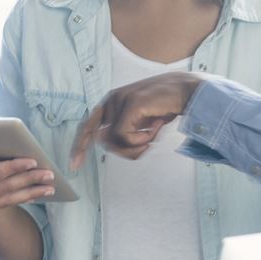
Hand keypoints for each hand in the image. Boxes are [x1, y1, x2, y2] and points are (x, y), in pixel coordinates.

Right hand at [0, 138, 55, 227]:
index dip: (12, 167)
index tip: (31, 161)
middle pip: (6, 189)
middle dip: (30, 181)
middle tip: (50, 174)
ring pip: (7, 200)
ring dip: (29, 193)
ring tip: (49, 189)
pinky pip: (0, 204)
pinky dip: (17, 199)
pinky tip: (30, 195)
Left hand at [72, 74, 202, 169]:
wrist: (186, 93)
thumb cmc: (163, 109)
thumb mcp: (139, 123)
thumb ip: (123, 131)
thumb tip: (105, 142)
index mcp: (111, 104)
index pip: (88, 127)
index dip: (80, 146)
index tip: (74, 165)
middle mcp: (111, 100)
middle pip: (104, 141)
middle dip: (125, 151)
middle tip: (146, 145)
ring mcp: (119, 100)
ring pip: (115, 141)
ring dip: (137, 145)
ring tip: (153, 132)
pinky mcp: (130, 103)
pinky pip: (125, 136)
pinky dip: (141, 139)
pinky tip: (155, 127)